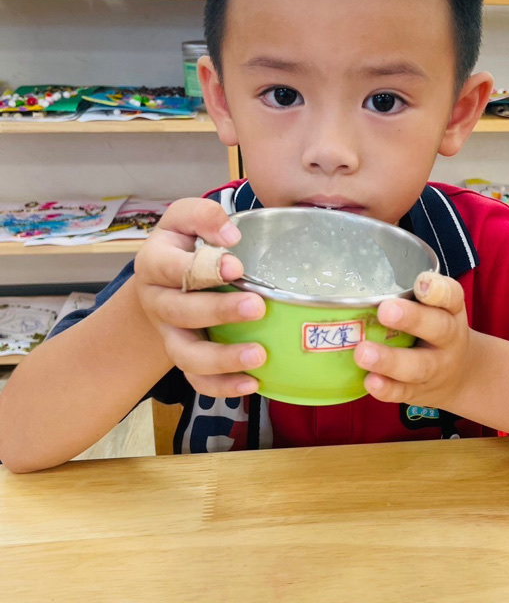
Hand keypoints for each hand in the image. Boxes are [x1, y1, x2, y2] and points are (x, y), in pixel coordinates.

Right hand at [134, 198, 265, 397]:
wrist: (164, 279)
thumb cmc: (183, 244)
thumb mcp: (186, 218)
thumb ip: (204, 217)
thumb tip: (231, 236)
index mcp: (155, 264)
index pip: (173, 268)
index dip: (204, 269)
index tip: (236, 267)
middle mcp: (157, 302)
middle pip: (181, 313)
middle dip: (219, 312)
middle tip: (256, 306)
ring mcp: (169, 333)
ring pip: (186, 355)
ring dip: (221, 359)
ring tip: (258, 355)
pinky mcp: (184, 356)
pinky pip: (197, 379)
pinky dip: (222, 386)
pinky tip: (251, 382)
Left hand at [354, 272, 472, 407]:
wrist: (460, 376)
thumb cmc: (435, 331)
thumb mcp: (435, 309)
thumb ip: (408, 296)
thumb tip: (356, 285)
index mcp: (451, 311)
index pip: (452, 296)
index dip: (437, 290)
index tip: (421, 284)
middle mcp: (448, 339)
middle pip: (438, 328)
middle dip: (412, 319)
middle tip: (386, 310)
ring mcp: (435, 368)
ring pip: (417, 366)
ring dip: (389, 360)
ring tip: (363, 353)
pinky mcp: (419, 391)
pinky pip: (403, 392)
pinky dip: (386, 388)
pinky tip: (370, 381)